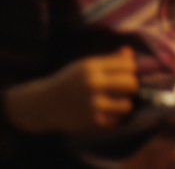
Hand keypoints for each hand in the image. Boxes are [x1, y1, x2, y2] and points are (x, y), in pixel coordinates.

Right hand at [4, 47, 138, 133]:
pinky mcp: (90, 121)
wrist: (43, 104)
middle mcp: (91, 84)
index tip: (123, 74)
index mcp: (91, 67)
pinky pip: (116, 120)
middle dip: (130, 87)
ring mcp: (91, 104)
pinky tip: (102, 113)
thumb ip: (110, 60)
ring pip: (127, 105)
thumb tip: (130, 52)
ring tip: (113, 103)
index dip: (130, 71)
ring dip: (122, 104)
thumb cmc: (70, 82)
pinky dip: (112, 118)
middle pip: (131, 84)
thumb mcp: (86, 66)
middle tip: (121, 90)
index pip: (129, 66)